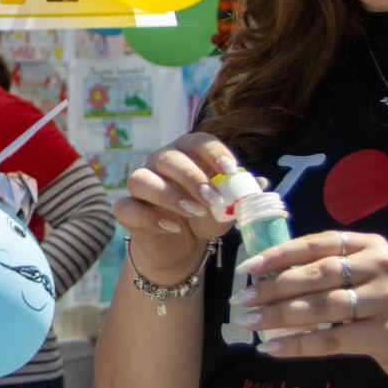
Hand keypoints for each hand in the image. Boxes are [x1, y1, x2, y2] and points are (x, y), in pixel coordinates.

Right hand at [113, 133, 237, 284]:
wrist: (182, 246)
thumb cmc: (204, 217)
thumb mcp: (227, 208)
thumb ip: (241, 195)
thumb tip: (261, 184)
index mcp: (187, 154)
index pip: (197, 141)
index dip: (214, 153)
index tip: (231, 170)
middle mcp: (159, 163)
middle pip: (167, 158)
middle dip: (192, 177)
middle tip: (213, 198)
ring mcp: (140, 186)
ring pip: (140, 179)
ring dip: (168, 195)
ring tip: (193, 212)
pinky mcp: (127, 210)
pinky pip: (126, 206)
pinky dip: (148, 217)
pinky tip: (171, 227)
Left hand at [237, 231, 387, 381]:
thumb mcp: (372, 273)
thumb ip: (335, 268)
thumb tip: (273, 276)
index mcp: (372, 245)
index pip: (318, 244)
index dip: (280, 255)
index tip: (249, 268)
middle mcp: (380, 267)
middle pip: (316, 275)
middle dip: (274, 288)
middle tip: (242, 300)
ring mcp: (384, 301)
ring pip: (321, 307)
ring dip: (280, 315)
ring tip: (250, 323)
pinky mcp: (385, 335)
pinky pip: (332, 339)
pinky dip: (299, 344)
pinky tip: (273, 348)